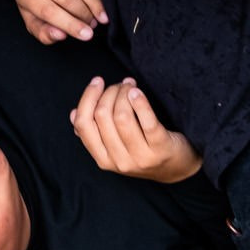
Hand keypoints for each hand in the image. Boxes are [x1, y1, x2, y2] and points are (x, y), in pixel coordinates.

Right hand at [70, 76, 201, 182]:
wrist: (177, 168)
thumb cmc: (143, 151)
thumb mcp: (116, 148)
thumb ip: (95, 134)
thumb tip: (73, 115)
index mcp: (103, 160)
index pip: (84, 125)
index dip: (88, 98)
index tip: (97, 82)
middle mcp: (120, 161)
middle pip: (103, 116)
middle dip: (110, 92)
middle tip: (120, 85)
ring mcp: (140, 157)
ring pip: (122, 116)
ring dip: (124, 94)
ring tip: (131, 86)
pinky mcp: (160, 148)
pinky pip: (147, 121)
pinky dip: (140, 102)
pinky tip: (137, 92)